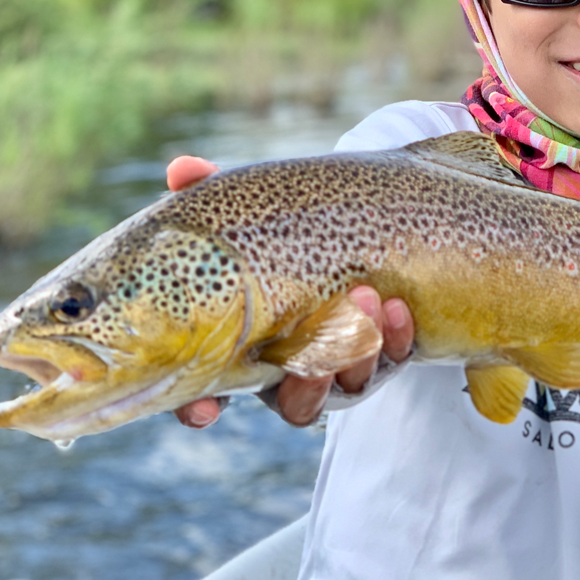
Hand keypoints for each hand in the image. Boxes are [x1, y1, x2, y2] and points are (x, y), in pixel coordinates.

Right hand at [163, 156, 415, 428]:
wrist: (349, 223)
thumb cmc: (273, 229)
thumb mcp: (240, 211)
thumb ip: (206, 191)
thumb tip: (182, 171)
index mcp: (240, 351)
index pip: (208, 397)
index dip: (201, 409)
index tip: (206, 409)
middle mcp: (291, 371)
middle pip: (295, 403)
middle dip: (307, 384)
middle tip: (316, 351)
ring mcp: (341, 367)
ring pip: (348, 384)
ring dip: (358, 351)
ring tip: (367, 298)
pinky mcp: (384, 353)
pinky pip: (394, 358)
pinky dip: (397, 337)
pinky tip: (398, 308)